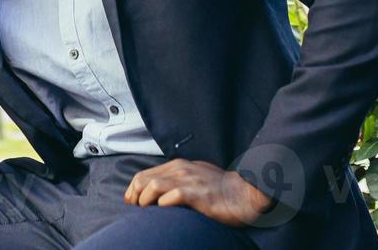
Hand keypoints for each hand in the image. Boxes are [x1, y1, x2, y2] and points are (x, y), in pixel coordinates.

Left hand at [123, 159, 273, 226]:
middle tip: (134, 208)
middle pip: (144, 178)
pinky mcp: (198, 195)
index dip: (133, 189)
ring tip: (145, 211)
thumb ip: (179, 180)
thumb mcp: (197, 176)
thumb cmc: (221, 189)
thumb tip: (158, 192)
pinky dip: (162, 205)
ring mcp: (189, 181)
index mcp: (179, 166)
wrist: (246, 192)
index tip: (131, 202)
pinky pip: (171, 197)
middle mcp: (181, 170)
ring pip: (153, 185)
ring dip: (144, 200)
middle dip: (133, 194)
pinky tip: (163, 212)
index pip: (145, 174)